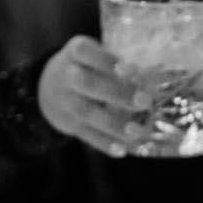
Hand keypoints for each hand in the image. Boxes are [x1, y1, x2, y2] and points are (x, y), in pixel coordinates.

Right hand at [36, 37, 151, 157]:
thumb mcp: (93, 56)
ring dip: (114, 124)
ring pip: (87, 113)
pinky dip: (104, 143)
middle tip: (145, 101)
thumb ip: (117, 65)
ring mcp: (65, 101)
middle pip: (88, 84)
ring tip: (138, 131)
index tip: (130, 69)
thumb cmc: (85, 67)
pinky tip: (122, 150)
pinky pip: (86, 134)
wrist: (45, 87)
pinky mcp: (68, 123)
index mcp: (75, 53)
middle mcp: (66, 75)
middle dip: (117, 93)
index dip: (106, 60)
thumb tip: (157, 79)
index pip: (84, 52)